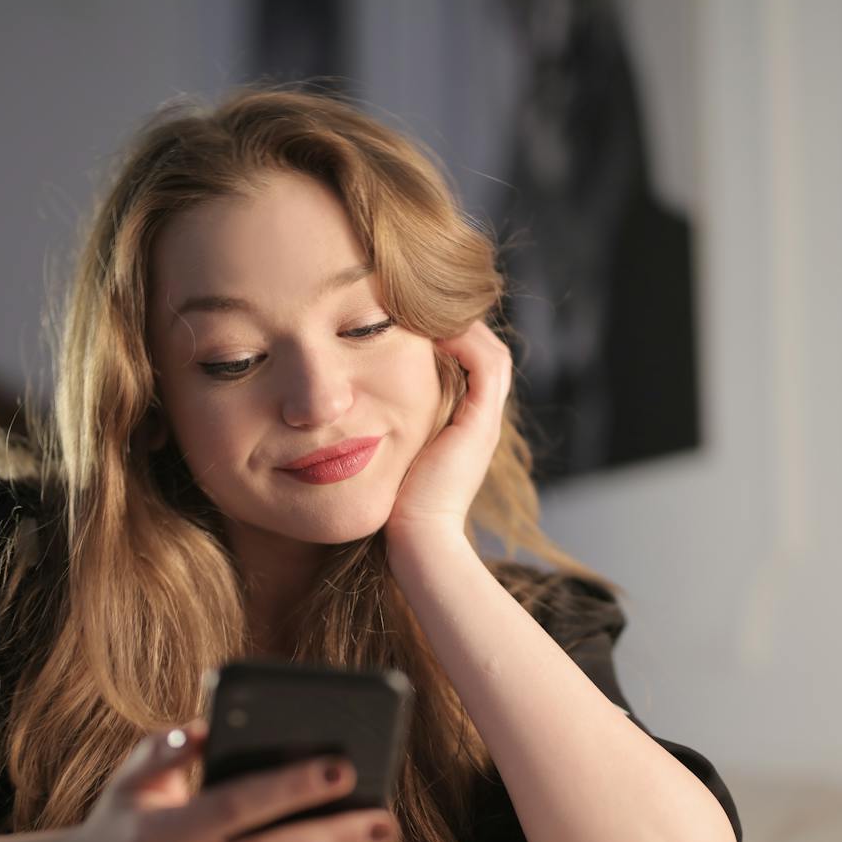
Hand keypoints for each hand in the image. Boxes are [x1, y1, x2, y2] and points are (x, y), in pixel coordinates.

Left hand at [386, 319, 512, 546]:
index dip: (447, 338)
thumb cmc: (395, 506)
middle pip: (484, 353)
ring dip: (462, 325)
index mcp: (463, 429)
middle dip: (456, 324)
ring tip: (429, 306)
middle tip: (423, 302)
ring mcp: (484, 423)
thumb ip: (384, 432)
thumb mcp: (390, 457)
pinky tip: (433, 327)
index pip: (467, 367)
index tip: (411, 318)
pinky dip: (465, 341)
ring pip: (490, 353)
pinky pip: (486, 366)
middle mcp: (480, 422)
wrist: (417, 539)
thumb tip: (351, 410)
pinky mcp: (480, 424)